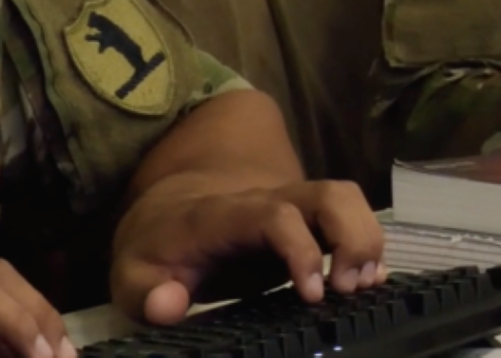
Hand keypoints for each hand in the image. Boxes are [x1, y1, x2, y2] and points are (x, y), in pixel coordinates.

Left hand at [110, 173, 385, 324]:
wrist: (166, 211)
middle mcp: (264, 202)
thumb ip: (145, 293)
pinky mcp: (304, 221)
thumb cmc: (156, 248)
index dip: (301, 248)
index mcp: (224, 216)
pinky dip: (367, 244)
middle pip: (326, 193)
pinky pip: (347, 214)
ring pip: (343, 197)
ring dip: (366, 238)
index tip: (313, 295)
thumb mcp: (133, 275)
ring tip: (362, 288)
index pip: (273, 214)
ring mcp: (289, 207)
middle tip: (350, 291)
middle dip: (352, 237)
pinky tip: (367, 282)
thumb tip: (168, 306)